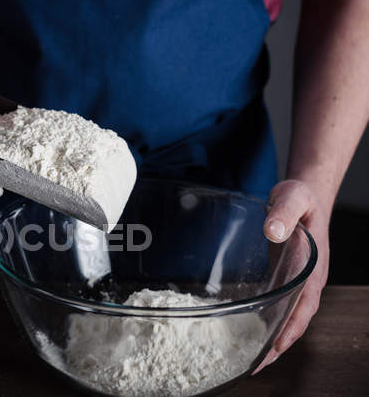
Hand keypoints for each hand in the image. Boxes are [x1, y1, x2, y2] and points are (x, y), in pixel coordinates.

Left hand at [254, 179, 329, 372]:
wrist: (302, 195)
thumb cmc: (299, 198)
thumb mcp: (291, 198)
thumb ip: (282, 213)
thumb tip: (272, 231)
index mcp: (313, 268)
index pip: (304, 307)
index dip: (290, 330)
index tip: (275, 349)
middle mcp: (306, 280)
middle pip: (295, 320)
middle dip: (277, 345)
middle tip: (254, 366)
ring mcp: (296, 282)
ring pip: (286, 317)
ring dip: (270, 338)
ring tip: (249, 359)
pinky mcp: (283, 278)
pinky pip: (277, 305)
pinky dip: (266, 322)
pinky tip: (248, 332)